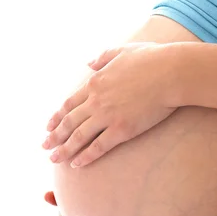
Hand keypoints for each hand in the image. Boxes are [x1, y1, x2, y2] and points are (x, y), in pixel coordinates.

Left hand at [42, 42, 177, 166]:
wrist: (171, 72)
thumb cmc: (151, 59)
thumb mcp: (122, 51)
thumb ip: (102, 57)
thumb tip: (89, 63)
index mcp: (95, 82)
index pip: (69, 103)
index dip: (57, 117)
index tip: (48, 127)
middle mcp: (96, 100)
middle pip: (69, 122)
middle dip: (54, 136)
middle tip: (45, 146)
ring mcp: (108, 116)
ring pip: (79, 136)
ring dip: (64, 149)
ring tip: (54, 159)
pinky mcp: (122, 130)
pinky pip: (98, 147)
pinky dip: (85, 156)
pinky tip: (76, 164)